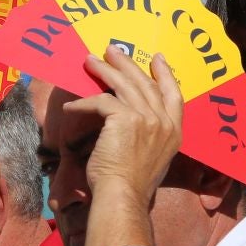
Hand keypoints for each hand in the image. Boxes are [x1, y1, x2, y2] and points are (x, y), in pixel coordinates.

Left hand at [70, 50, 184, 200]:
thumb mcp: (153, 156)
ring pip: (123, 85)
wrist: (123, 195)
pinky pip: (100, 101)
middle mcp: (164, 122)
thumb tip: (132, 116)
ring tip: (90, 61)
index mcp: (174, 131)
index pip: (174, 94)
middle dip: (127, 64)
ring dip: (104, 70)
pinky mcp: (125, 118)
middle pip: (145, 83)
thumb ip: (150, 134)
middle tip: (111, 50)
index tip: (157, 58)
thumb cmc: (132, 183)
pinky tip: (70, 107)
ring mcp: (147, 118)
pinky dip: (82, 103)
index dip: (166, 74)